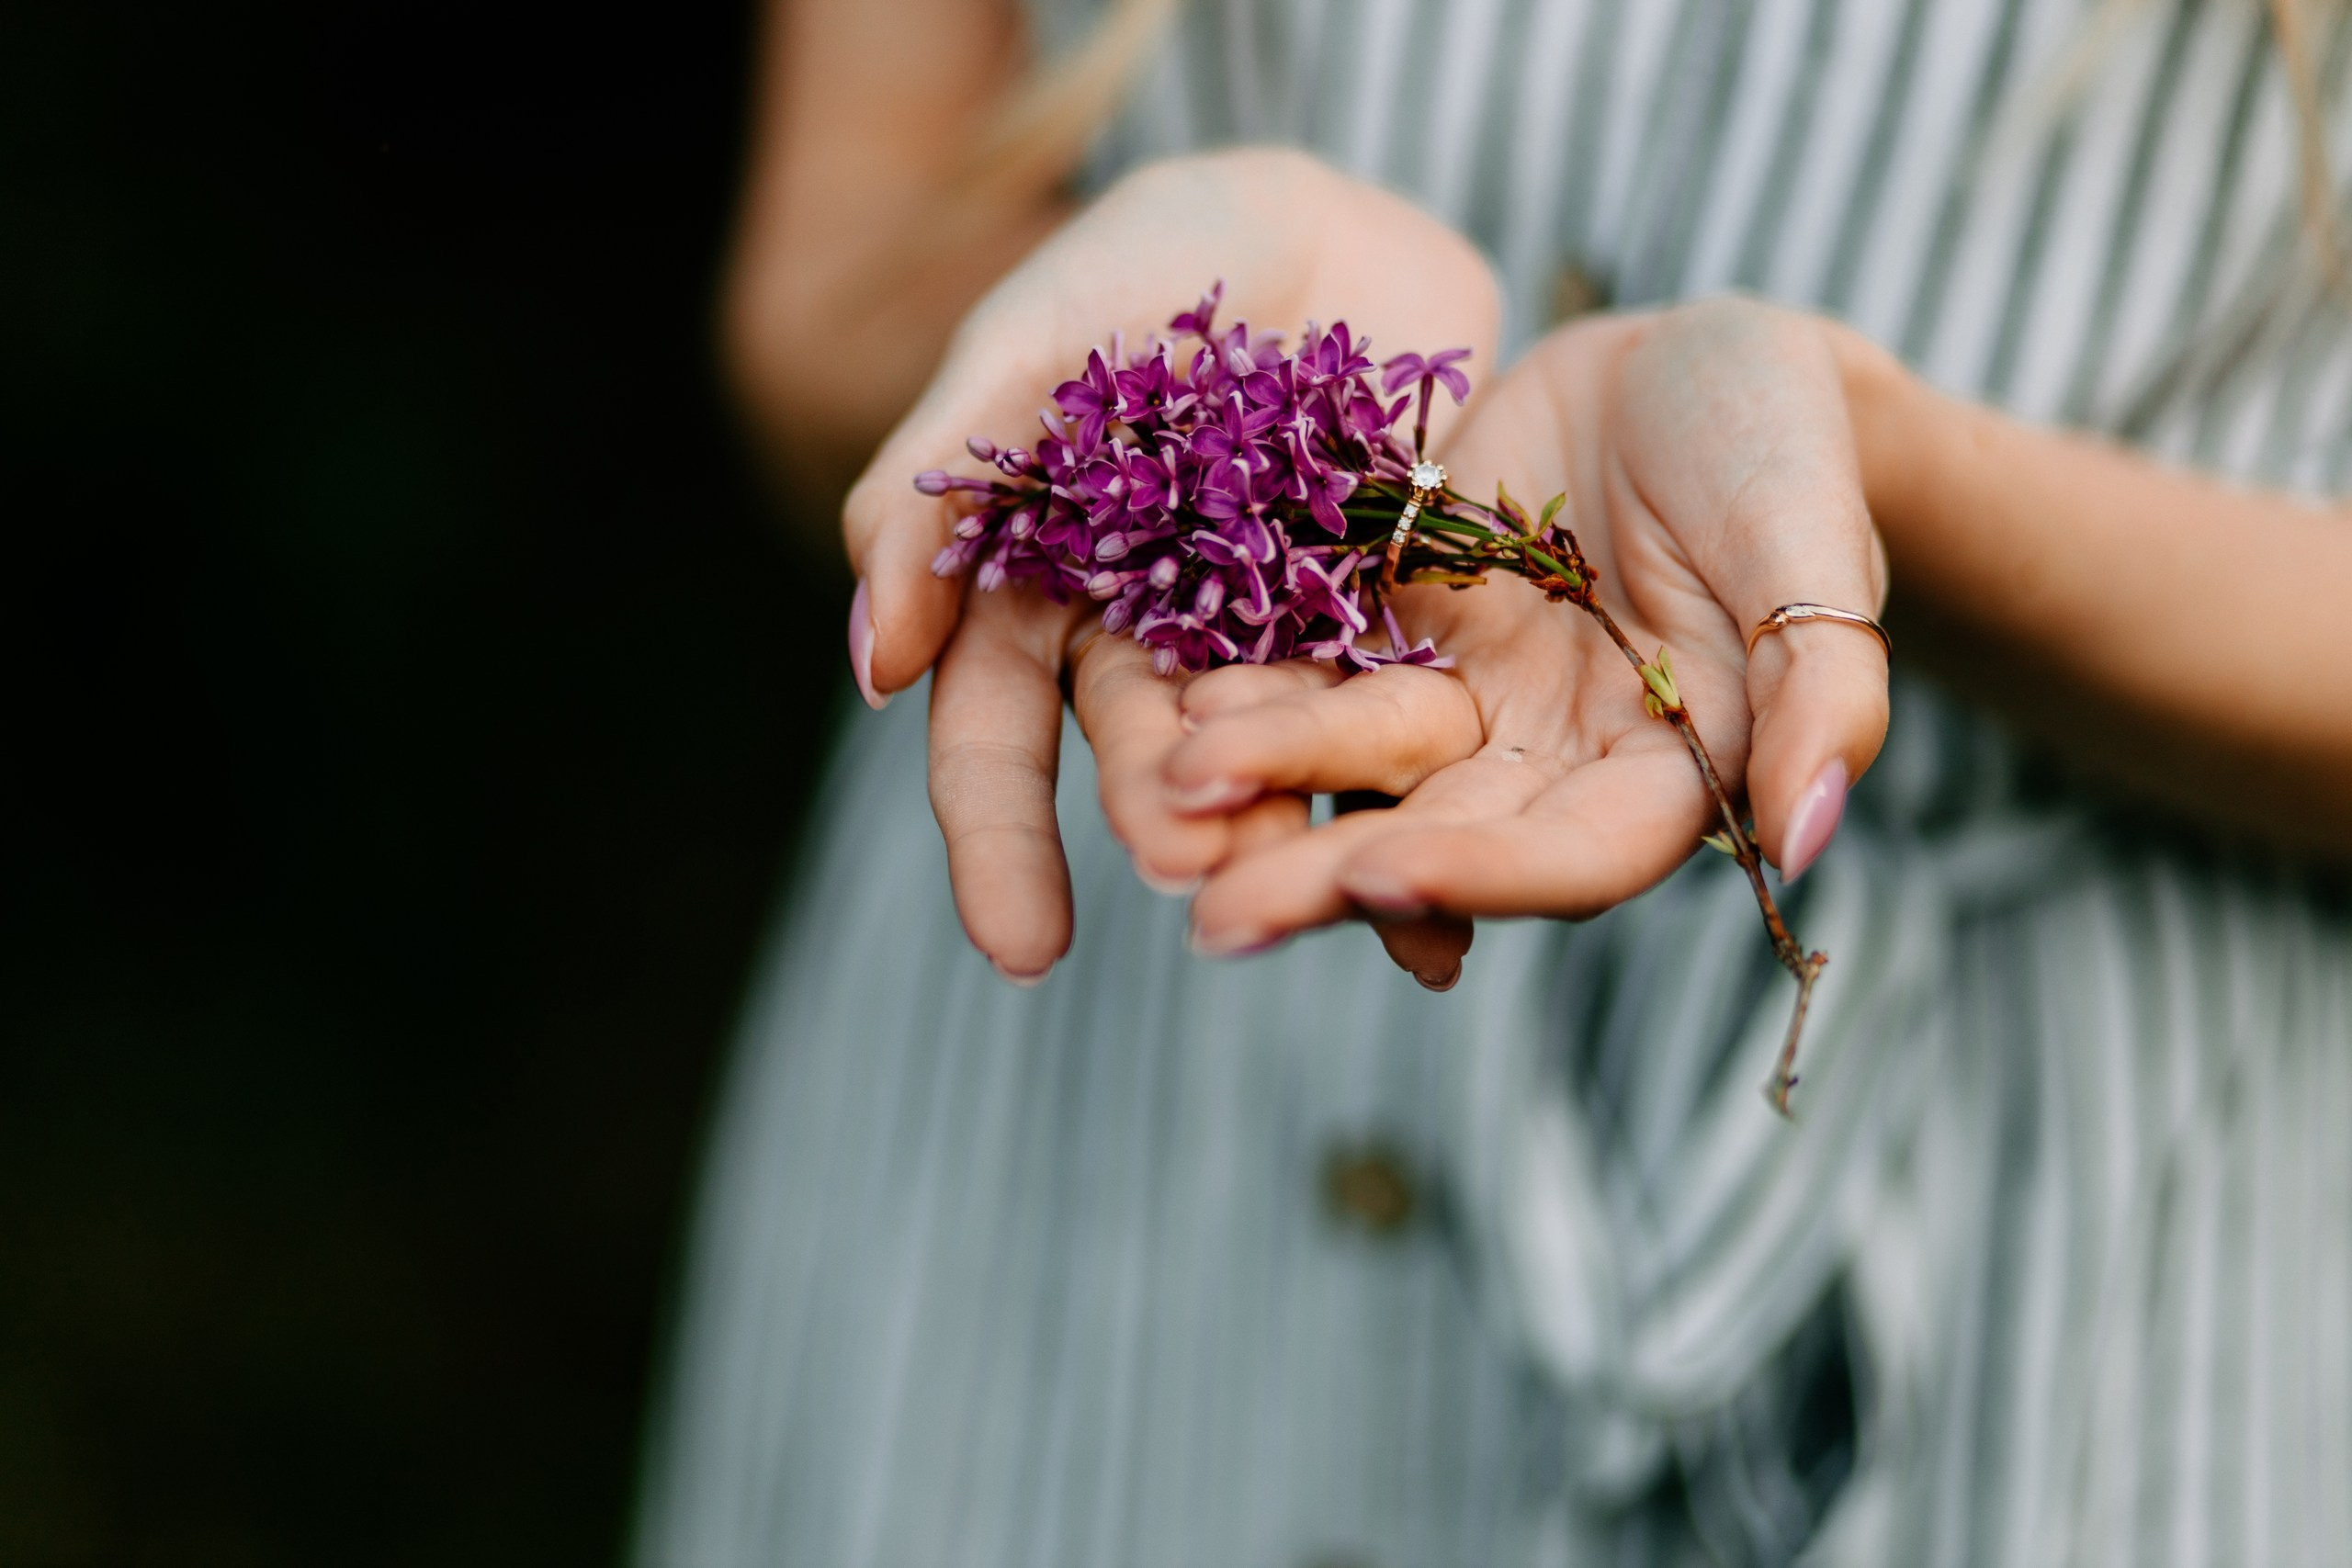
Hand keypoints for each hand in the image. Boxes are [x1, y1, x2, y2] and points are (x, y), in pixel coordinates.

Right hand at [842, 148, 1499, 978]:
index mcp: (1036, 602)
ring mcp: (1273, 645)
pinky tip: (1454, 912)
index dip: (1001, 847)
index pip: (994, 746)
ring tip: (1325, 892)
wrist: (1322, 225)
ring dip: (1296, 835)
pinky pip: (1400, 730)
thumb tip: (876, 664)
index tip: (1022, 949)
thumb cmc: (1141, 269)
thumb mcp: (1025, 345)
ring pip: (1277, 764)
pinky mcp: (1390, 626)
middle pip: (1148, 764)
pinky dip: (1423, 807)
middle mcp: (1148, 648)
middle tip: (1199, 867)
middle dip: (1171, 821)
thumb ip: (938, 483)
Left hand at [1157, 298, 1892, 982]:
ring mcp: (1463, 695)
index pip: (1570, 857)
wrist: (1690, 363)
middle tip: (1214, 919)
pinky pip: (1312, 661)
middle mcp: (1546, 760)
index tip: (1379, 872)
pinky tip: (1162, 698)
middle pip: (1435, 836)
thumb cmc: (1783, 449)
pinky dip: (1246, 682)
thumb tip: (1810, 837)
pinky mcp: (1394, 622)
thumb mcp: (1815, 546)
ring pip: (1353, 758)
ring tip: (1162, 796)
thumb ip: (1825, 688)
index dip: (1480, 875)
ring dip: (1263, 783)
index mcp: (1659, 776)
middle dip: (1323, 874)